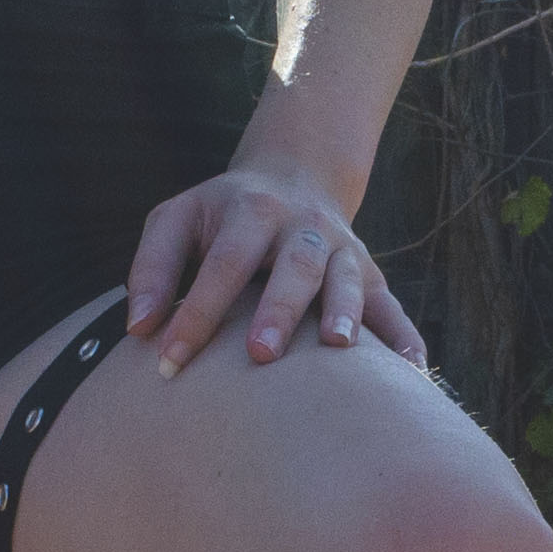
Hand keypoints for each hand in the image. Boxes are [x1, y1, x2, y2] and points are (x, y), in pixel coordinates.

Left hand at [122, 166, 422, 374]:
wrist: (295, 178)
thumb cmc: (221, 216)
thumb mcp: (177, 219)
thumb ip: (153, 267)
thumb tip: (139, 328)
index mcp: (251, 210)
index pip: (223, 263)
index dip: (197, 312)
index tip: (168, 364)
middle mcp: (303, 227)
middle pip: (295, 265)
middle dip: (279, 309)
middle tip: (260, 355)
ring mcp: (343, 250)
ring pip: (347, 280)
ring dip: (345, 313)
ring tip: (339, 350)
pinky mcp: (369, 275)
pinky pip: (392, 307)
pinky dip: (405, 338)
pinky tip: (413, 373)